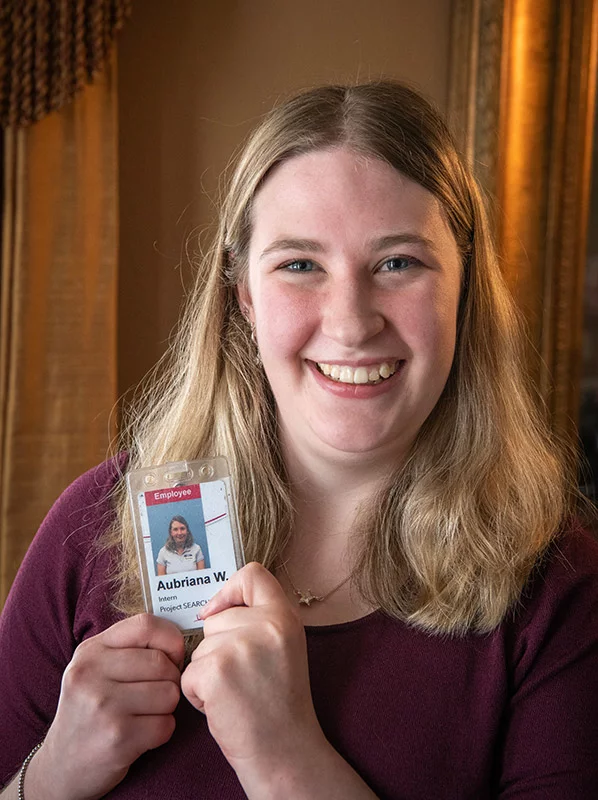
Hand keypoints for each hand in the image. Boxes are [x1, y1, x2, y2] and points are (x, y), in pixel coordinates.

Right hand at [27, 613, 184, 799]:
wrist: (60, 766)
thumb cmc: (89, 710)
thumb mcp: (95, 668)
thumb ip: (129, 648)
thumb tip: (177, 641)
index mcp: (90, 651)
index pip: (145, 625)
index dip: (170, 639)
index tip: (172, 655)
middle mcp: (92, 674)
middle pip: (162, 663)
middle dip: (170, 679)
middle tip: (156, 693)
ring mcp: (103, 706)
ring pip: (169, 694)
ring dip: (166, 707)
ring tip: (144, 714)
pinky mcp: (117, 738)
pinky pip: (166, 725)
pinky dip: (161, 731)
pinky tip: (141, 734)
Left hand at [181, 563, 325, 778]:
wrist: (284, 751)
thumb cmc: (279, 703)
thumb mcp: (284, 646)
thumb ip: (258, 619)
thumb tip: (211, 609)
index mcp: (285, 616)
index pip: (252, 574)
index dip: (231, 591)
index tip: (224, 613)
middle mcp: (266, 625)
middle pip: (216, 618)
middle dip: (218, 647)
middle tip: (244, 677)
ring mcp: (239, 647)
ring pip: (199, 648)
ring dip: (207, 672)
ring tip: (236, 694)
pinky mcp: (215, 672)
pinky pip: (188, 673)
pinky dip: (197, 694)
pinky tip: (222, 707)